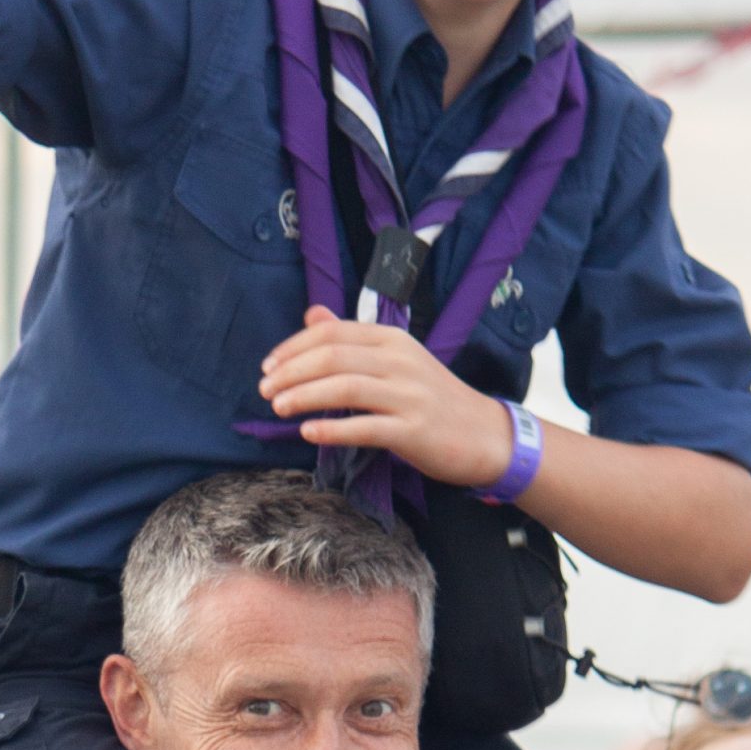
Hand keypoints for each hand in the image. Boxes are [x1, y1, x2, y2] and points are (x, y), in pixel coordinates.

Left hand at [258, 309, 516, 489]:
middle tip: (265, 389)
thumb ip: (352, 338)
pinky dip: (333, 429)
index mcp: (392, 339)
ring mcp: (409, 395)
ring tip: (277, 407)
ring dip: (304, 396)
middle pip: (333, 357)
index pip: (332, 333)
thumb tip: (312, 315)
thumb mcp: (395, 359)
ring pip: (345, 387)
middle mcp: (400, 360)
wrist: (485, 435)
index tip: (269, 366)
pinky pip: (366, 427)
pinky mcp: (414, 430)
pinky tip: (307, 432)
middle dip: (291, 372)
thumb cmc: (432, 398)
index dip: (293, 348)